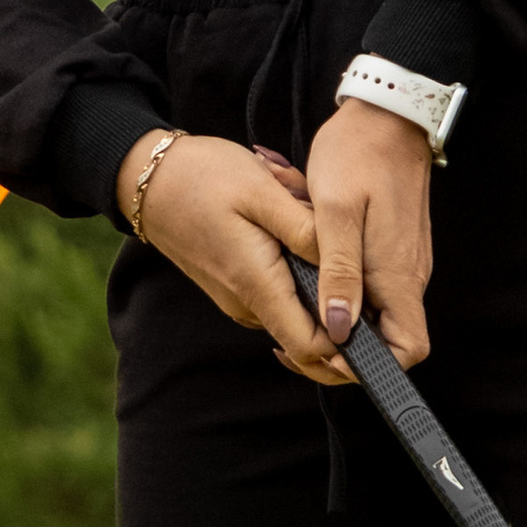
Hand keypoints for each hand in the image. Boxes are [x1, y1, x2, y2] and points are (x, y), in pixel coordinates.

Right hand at [119, 107, 431, 386]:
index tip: (378, 323)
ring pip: (296, 311)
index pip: (311, 348)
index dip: (348, 348)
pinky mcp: (238, 287)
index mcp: (257, 285)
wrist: (148, 178)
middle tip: (353, 262)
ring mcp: (241, 300)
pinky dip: (296, 275)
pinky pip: (279, 295)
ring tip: (319, 236)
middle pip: (310, 337)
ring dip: (316, 286)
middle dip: (338, 309)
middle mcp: (248, 305)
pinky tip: (295, 234)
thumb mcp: (263, 192)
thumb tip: (343, 273)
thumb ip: (306, 233)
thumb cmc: (203, 178)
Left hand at [303, 99, 432, 371]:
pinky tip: (311, 263)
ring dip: (337, 309)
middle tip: (297, 328)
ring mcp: (402, 263)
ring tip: (297, 288)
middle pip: (387, 339)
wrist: (386, 114)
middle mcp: (407, 276)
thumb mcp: (336, 212)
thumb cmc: (359, 155)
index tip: (330, 354)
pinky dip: (340, 284)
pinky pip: (370, 283)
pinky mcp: (392, 248)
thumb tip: (338, 329)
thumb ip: (338, 273)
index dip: (374, 366)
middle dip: (344, 343)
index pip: (408, 350)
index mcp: (398, 276)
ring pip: (375, 311)